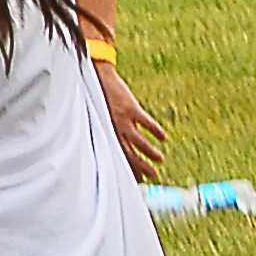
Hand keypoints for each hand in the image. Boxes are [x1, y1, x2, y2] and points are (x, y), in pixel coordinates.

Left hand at [96, 61, 166, 179]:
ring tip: (160, 159)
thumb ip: (103, 130)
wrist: (95, 76)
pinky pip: (146, 123)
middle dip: (141, 166)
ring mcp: (123, 119)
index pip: (116, 156)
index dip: (127, 168)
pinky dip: (155, 130)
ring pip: (139, 141)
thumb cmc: (93, 97)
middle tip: (153, 176)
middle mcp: (113, 128)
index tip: (137, 179)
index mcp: (104, 132)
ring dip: (150, 151)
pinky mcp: (131, 108)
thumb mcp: (95, 116)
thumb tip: (109, 144)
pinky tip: (163, 137)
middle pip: (129, 152)